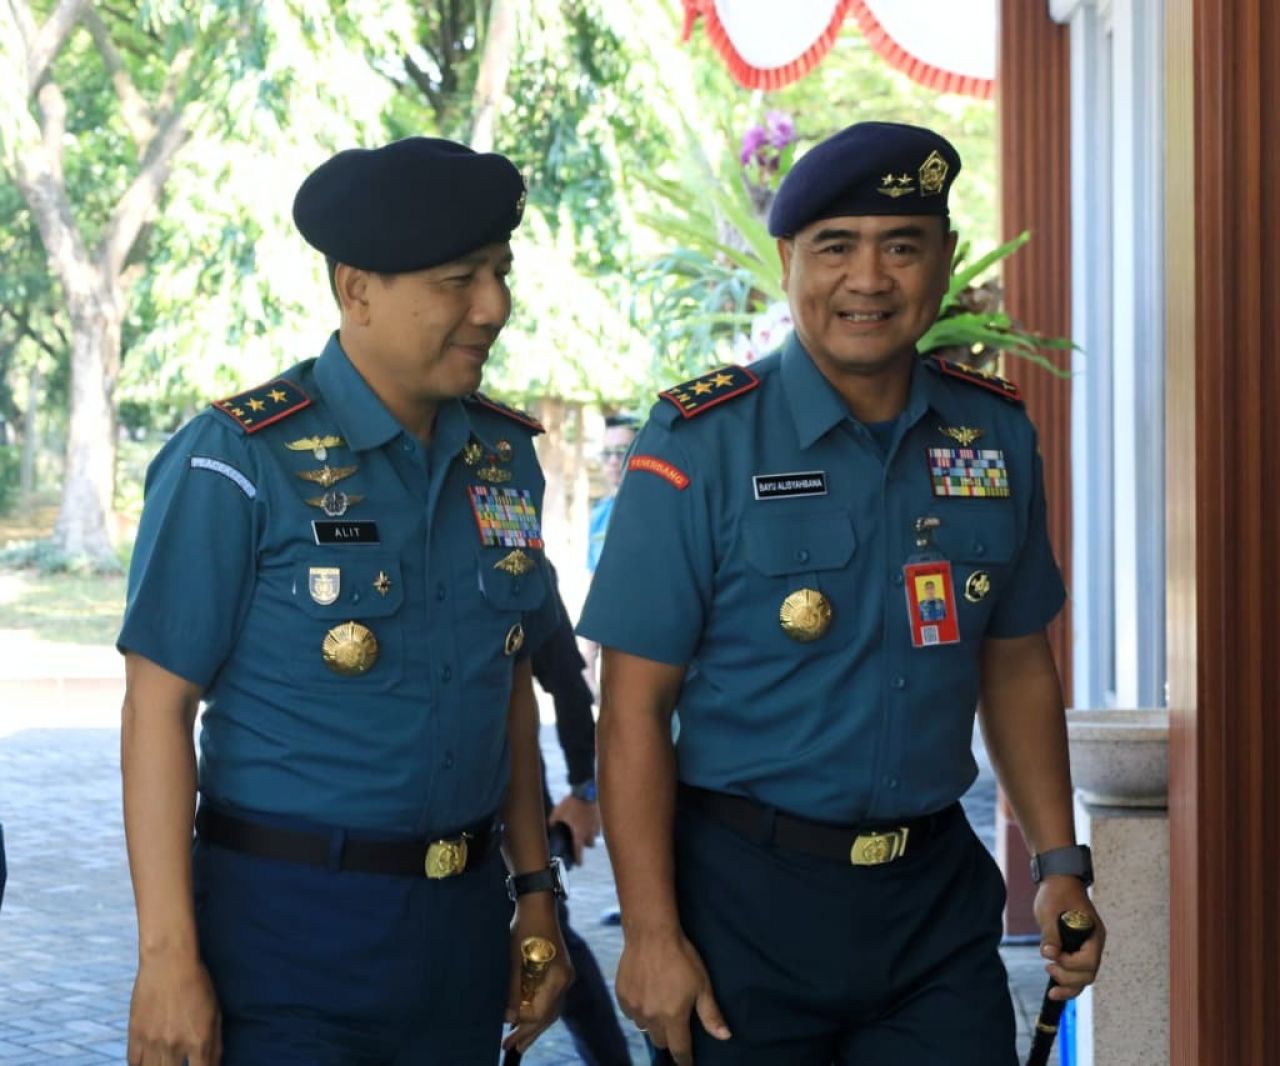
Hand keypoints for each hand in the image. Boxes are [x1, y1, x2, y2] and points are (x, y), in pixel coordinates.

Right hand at [127, 951, 220, 1064]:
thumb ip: (215, 1043)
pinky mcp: (135, 1034)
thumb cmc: (198, 983)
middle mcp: (175, 1045)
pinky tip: (148, 1062)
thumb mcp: (215, 1012)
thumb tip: (213, 1065)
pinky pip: (133, 1063)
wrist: (169, 961)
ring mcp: (152, 1041)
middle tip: (178, 1064)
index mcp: (199, 1040)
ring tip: (165, 1063)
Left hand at [501, 895, 574, 1056]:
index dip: (523, 1023)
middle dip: (529, 1033)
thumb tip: (508, 1017)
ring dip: (534, 1026)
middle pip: (548, 1016)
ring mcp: (564, 976)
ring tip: (519, 1042)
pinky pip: (550, 1000)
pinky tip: (527, 1018)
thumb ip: (513, 990)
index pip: (541, 1012)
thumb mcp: (514, 960)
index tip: (506, 1030)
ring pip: (551, 1010)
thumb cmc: (525, 929)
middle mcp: (565, 980)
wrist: (537, 905)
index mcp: (557, 978)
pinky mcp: (559, 972)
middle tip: (511, 1048)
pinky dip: (538, 1011)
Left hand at [548, 795, 599, 864]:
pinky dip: (593, 826)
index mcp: (578, 834)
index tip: (579, 864)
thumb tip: (550, 827)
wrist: (585, 790)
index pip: (579, 851)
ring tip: (583, 830)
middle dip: (584, 845)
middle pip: (589, 845)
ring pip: (594, 836)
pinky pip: (597, 826)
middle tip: (578, 841)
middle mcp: (589, 832)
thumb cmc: (571, 803)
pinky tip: (587, 820)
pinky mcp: (599, 817)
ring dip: (589, 836)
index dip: (578, 860)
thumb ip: (552, 822)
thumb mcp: (557, 813)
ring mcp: (596, 825)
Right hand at [615, 927, 729, 1065]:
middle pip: (661, 1041)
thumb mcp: (702, 984)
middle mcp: (651, 1017)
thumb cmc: (682, 957)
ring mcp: (634, 1008)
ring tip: (660, 1005)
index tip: (687, 1062)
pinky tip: (646, 995)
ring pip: (644, 1028)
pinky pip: (631, 1014)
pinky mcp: (621, 996)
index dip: (685, 1059)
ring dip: (653, 1023)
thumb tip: (725, 1037)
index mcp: (673, 1017)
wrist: (651, 934)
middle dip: (669, 1037)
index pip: (679, 1050)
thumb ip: (711, 1014)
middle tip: (675, 1021)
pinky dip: (639, 1010)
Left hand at [1033, 878, 1105, 999]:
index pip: (1089, 961)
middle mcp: (1094, 944)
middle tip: (1048, 968)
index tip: (1052, 957)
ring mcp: (1088, 948)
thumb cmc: (1057, 892)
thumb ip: (1051, 934)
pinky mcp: (1079, 950)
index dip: (1070, 964)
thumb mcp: (1049, 910)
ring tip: (1050, 979)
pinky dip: (1068, 981)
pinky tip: (1054, 988)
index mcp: (1093, 934)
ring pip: (1084, 977)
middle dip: (1068, 978)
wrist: (1060, 881)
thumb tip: (1049, 955)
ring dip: (1068, 984)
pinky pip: (1077, 972)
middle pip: (1088, 974)